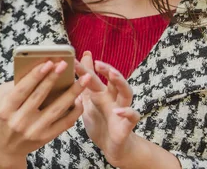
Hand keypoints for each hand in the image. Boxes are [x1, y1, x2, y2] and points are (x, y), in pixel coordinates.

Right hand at [0, 60, 91, 168]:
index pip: (23, 88)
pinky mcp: (45, 137)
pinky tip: (80, 98)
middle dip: (53, 78)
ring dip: (72, 92)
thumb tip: (38, 69)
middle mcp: (19, 121)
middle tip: (64, 64)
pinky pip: (64, 122)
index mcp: (6, 108)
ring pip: (57, 109)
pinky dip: (74, 110)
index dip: (36, 75)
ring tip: (83, 78)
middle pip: (40, 96)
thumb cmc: (3, 116)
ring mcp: (34, 130)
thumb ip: (15, 84)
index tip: (48, 62)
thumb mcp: (0, 99)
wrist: (3, 148)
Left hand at [76, 52, 140, 167]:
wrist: (112, 148)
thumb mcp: (88, 103)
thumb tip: (75, 69)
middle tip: (97, 63)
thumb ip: (84, 86)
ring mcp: (121, 110)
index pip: (94, 78)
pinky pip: (132, 116)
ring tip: (112, 74)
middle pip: (112, 80)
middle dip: (106, 70)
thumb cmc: (100, 123)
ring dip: (120, 82)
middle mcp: (113, 99)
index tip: (74, 59)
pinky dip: (127, 112)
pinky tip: (117, 110)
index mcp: (101, 94)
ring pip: (126, 92)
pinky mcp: (127, 125)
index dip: (84, 68)